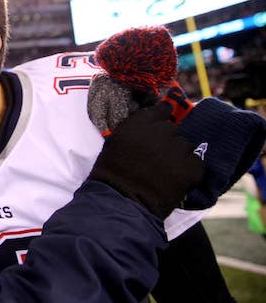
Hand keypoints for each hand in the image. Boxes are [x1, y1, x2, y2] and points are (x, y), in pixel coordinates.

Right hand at [88, 103, 202, 218]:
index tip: (160, 127)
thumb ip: (135, 130)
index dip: (162, 118)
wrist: (120, 199)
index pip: (162, 110)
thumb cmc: (112, 172)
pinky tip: (175, 180)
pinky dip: (189, 172)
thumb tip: (149, 128)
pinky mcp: (193, 167)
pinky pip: (196, 164)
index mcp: (140, 122)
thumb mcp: (117, 141)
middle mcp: (163, 130)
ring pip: (186, 147)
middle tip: (157, 158)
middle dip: (168, 142)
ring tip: (166, 172)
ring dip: (179, 156)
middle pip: (174, 131)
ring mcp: (179, 148)